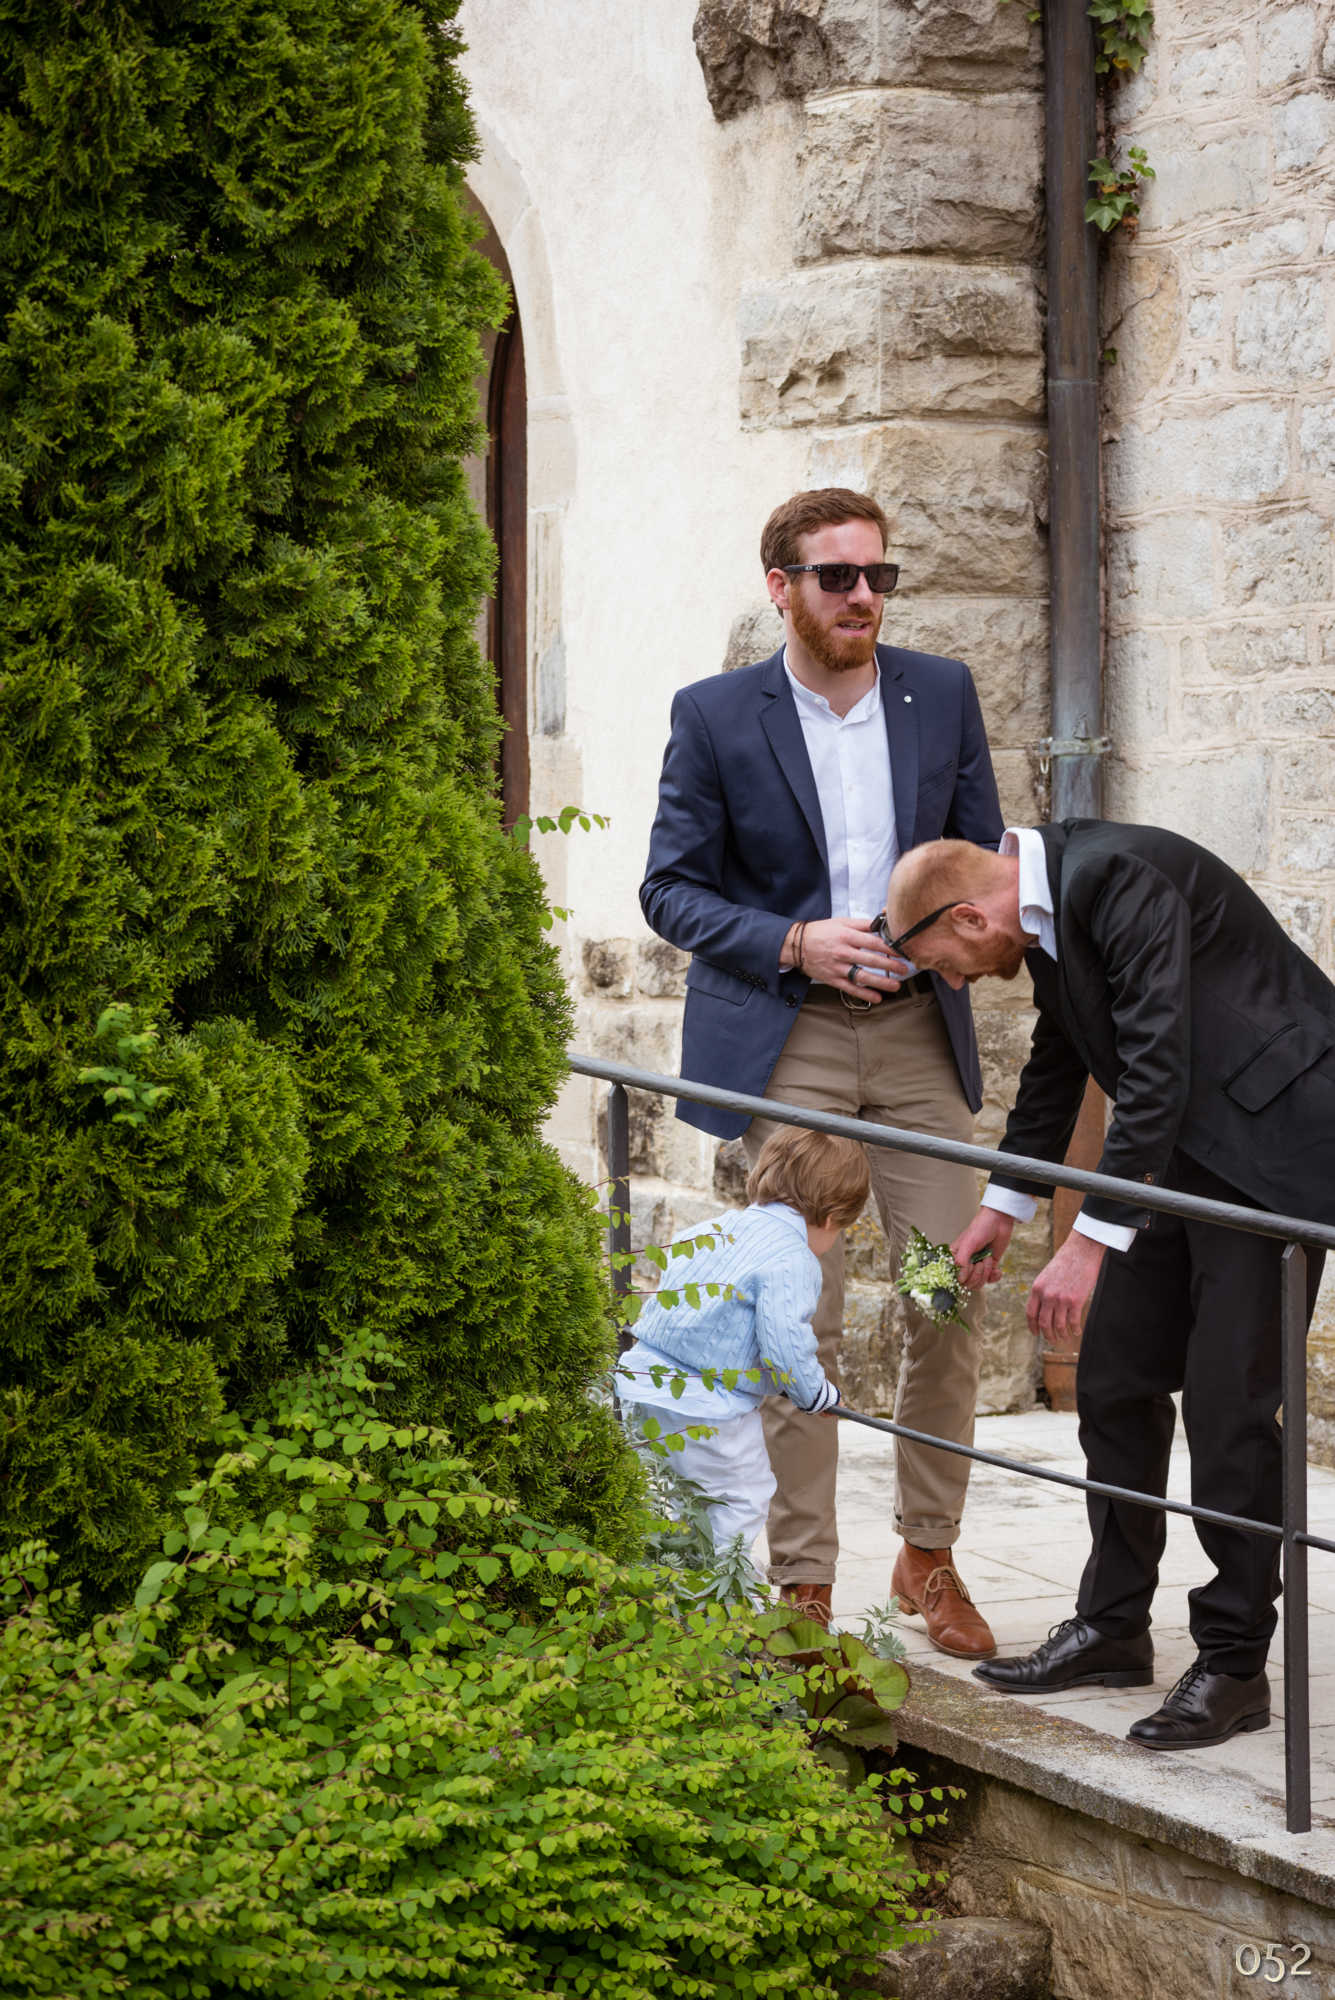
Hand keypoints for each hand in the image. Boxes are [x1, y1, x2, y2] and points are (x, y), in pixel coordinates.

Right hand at [787, 916, 912, 1000]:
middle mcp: (843, 952)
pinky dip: (864, 994)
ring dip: (881, 982)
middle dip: (891, 965)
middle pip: (871, 960)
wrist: (797, 945)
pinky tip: (877, 998)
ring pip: (863, 976)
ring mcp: (838, 967)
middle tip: (904, 969)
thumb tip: (884, 921)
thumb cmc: (822, 932)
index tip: (903, 952)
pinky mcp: (833, 979)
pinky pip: (850, 988)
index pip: (874, 942)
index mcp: (847, 936)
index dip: (891, 948)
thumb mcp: (842, 922)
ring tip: (896, 985)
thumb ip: (864, 924)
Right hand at [951, 1208, 1012, 1288]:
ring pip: (979, 1283)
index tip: (971, 1266)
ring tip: (988, 1258)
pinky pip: (990, 1280)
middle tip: (981, 1261)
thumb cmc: (980, 1228)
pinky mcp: (989, 1266)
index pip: (955, 1277)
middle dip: (977, 1274)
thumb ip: (961, 1261)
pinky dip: (994, 1277)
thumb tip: (960, 1279)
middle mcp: (965, 1263)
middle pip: (968, 1283)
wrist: (999, 1222)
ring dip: (986, 1273)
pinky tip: (997, 1270)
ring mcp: (977, 1265)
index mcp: (955, 1257)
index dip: (964, 1276)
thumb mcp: (968, 1244)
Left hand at [1026, 1231, 1105, 1346]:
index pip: (1030, 1313)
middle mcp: (1046, 1295)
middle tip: (1052, 1340)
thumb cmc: (1066, 1261)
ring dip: (1061, 1335)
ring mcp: (1061, 1299)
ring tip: (1065, 1338)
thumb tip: (1044, 1308)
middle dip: (1047, 1335)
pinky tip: (1077, 1332)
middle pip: (1044, 1323)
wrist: (1082, 1250)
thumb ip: (1043, 1290)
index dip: (1032, 1326)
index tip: (1035, 1333)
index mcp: (1037, 1288)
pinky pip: (1073, 1322)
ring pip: (1058, 1325)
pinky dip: (1074, 1330)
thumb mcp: (1047, 1275)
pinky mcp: (1076, 1300)